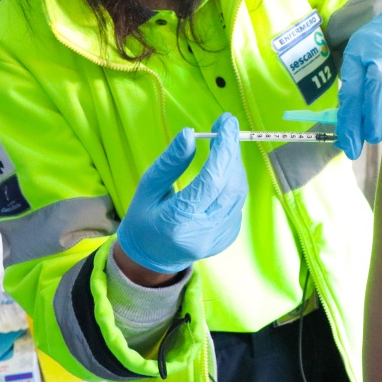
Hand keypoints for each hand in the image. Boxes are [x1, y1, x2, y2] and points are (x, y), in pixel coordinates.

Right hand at [116, 113, 247, 274]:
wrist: (150, 258)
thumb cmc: (144, 219)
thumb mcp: (148, 187)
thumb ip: (170, 162)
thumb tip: (191, 134)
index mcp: (178, 220)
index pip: (211, 179)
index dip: (223, 148)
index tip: (227, 123)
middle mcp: (203, 232)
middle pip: (230, 185)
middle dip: (231, 152)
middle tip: (226, 127)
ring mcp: (218, 238)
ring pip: (238, 193)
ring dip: (234, 165)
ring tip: (223, 146)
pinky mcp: (227, 238)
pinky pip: (236, 203)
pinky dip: (232, 182)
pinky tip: (220, 173)